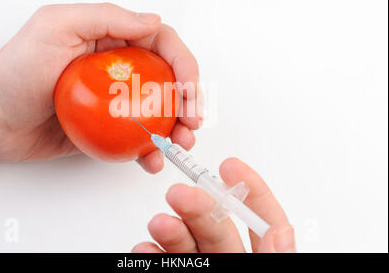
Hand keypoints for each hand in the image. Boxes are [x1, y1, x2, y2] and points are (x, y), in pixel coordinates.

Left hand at [0, 3, 199, 170]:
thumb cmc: (15, 70)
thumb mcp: (55, 27)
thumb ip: (106, 18)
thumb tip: (152, 21)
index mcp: (111, 40)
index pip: (161, 44)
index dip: (184, 65)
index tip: (189, 91)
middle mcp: (118, 69)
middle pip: (167, 80)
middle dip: (188, 101)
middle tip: (191, 123)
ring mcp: (114, 102)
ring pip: (157, 112)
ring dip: (176, 128)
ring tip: (180, 144)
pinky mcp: (106, 130)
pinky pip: (136, 139)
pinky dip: (149, 150)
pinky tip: (152, 159)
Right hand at [132, 158, 295, 252]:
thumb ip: (273, 260)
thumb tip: (280, 234)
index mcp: (261, 259)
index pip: (263, 221)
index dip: (251, 191)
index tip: (231, 166)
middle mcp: (231, 261)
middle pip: (217, 226)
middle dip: (198, 205)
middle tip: (181, 193)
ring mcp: (205, 270)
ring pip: (188, 242)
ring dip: (171, 228)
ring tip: (160, 222)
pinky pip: (164, 263)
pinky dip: (152, 254)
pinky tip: (146, 247)